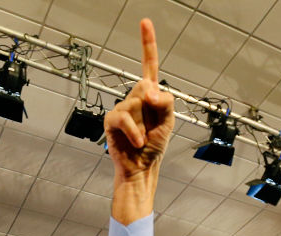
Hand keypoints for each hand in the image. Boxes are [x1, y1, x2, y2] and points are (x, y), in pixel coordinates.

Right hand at [105, 18, 174, 223]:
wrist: (141, 168)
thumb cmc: (155, 145)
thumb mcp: (169, 122)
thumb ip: (166, 102)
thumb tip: (149, 91)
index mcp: (150, 95)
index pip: (149, 65)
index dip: (147, 44)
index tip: (145, 22)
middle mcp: (134, 97)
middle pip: (145, 87)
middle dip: (152, 107)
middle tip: (151, 128)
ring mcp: (121, 108)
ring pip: (135, 102)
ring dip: (143, 124)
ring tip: (142, 138)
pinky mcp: (111, 121)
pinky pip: (124, 117)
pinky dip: (134, 130)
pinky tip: (137, 141)